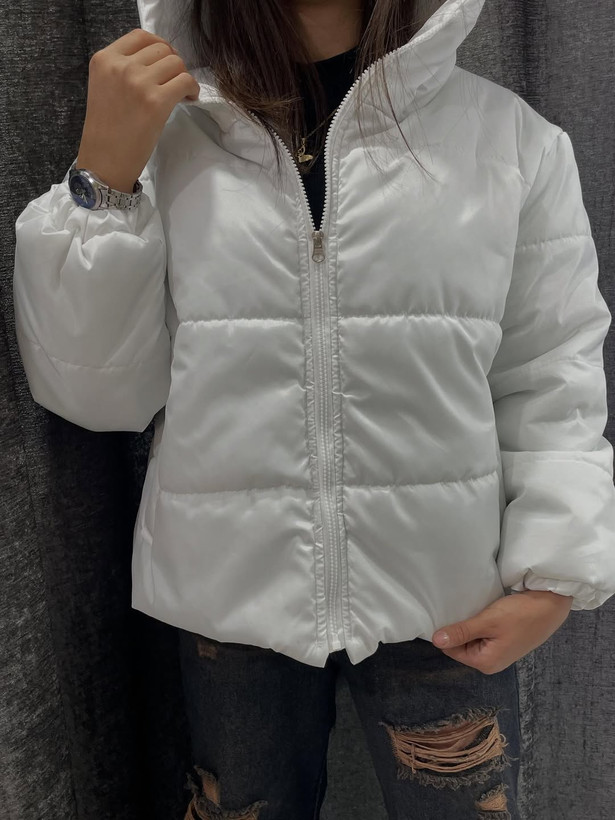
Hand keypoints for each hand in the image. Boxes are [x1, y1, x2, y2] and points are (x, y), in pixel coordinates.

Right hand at [76, 28, 200, 191]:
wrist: (105, 161)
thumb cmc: (106, 131)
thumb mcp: (104, 87)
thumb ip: (123, 69)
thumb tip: (158, 61)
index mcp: (104, 59)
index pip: (140, 36)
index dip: (159, 46)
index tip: (166, 62)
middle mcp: (120, 66)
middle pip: (162, 48)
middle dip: (173, 63)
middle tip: (174, 82)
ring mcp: (139, 82)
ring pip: (176, 63)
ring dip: (184, 76)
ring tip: (181, 93)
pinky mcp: (156, 101)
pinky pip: (185, 81)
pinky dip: (192, 88)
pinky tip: (189, 99)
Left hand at [431, 590, 573, 673]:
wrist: (551, 605)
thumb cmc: (520, 614)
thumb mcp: (487, 622)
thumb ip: (462, 632)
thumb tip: (436, 641)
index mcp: (485, 663)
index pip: (452, 650)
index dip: (447, 632)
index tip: (444, 614)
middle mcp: (491, 663)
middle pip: (461, 646)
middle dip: (459, 629)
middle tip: (458, 608)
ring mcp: (499, 653)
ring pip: (472, 639)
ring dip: (470, 625)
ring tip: (470, 608)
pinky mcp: (504, 642)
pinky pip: (483, 635)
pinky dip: (480, 624)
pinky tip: (481, 612)